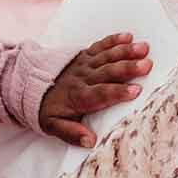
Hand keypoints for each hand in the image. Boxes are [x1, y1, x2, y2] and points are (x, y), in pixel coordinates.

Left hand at [39, 33, 151, 147]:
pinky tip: (128, 36)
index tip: (136, 90)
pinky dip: (113, 40)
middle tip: (147, 65)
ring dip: (126, 51)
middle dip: (128, 68)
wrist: (29, 86)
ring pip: (107, 56)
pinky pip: (100, 45)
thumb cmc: (47, 109)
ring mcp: (84, 64)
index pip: (101, 94)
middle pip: (108, 72)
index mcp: (79, 97)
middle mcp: (83, 78)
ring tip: (144, 48)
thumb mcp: (53, 126)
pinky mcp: (84, 55)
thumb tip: (90, 141)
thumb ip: (71, 134)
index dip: (118, 92)